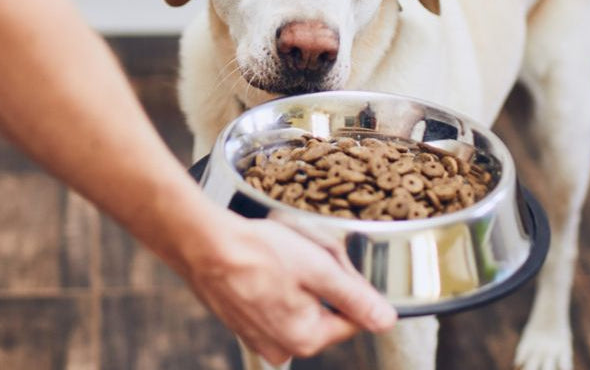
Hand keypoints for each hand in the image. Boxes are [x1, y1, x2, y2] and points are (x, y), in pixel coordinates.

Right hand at [179, 210, 396, 364]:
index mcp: (306, 338)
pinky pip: (273, 303)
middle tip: (304, 253)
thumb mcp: (319, 269)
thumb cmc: (258, 252)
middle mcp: (282, 347)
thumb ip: (356, 298)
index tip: (332, 262)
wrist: (203, 244)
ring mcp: (258, 337)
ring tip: (281, 256)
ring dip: (299, 281)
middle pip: (325, 311)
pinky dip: (274, 283)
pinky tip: (265, 263)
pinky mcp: (242, 322)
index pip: (353, 318)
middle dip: (322, 281)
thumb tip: (386, 321)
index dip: (349, 285)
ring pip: (300, 305)